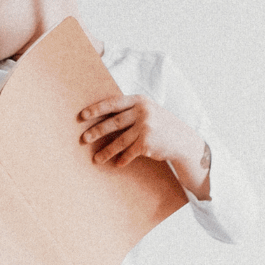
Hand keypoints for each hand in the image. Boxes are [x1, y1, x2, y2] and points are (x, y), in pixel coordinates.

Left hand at [78, 94, 208, 194]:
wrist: (183, 140)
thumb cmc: (160, 125)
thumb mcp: (148, 110)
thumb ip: (130, 110)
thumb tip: (102, 115)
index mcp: (139, 101)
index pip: (113, 103)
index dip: (96, 109)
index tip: (82, 116)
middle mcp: (142, 112)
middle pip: (114, 123)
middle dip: (97, 131)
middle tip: (83, 139)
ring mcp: (145, 128)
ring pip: (120, 141)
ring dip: (106, 151)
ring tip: (96, 159)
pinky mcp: (147, 144)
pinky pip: (129, 153)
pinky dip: (122, 159)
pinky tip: (116, 164)